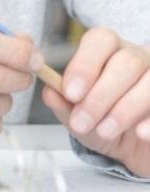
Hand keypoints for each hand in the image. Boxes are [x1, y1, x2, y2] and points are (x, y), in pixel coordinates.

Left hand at [39, 27, 149, 177]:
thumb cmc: (102, 125)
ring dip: (125, 108)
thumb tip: (51, 92)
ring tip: (105, 132)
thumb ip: (63, 104)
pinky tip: (140, 133)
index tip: (70, 93)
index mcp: (110, 52)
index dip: (84, 65)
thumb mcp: (78, 117)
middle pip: (127, 61)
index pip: (100, 40)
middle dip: (100, 95)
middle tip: (82, 122)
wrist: (134, 151)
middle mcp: (140, 58)